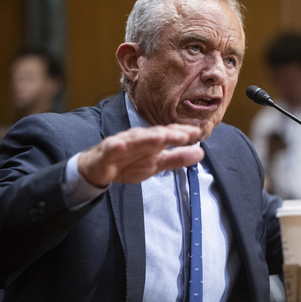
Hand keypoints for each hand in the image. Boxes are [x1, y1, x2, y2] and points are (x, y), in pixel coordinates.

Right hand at [77, 124, 203, 186]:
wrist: (99, 169)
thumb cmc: (129, 163)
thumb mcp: (157, 164)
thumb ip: (178, 158)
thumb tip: (201, 153)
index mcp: (152, 141)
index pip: (169, 133)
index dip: (181, 133)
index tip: (196, 133)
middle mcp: (139, 138)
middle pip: (154, 135)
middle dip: (169, 134)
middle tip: (184, 135)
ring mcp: (122, 143)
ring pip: (135, 139)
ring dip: (147, 137)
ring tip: (160, 137)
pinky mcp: (106, 152)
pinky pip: (111, 149)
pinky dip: (115, 146)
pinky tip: (119, 145)